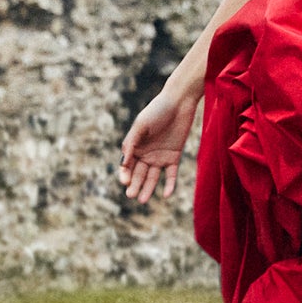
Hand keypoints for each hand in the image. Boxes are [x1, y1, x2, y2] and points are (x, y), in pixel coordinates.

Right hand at [120, 82, 197, 202]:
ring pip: (153, 177)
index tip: (125, 181)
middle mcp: (146, 154)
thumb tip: (123, 163)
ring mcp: (160, 156)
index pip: (127, 165)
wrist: (179, 102)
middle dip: (134, 185)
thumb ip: (131, 143)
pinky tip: (166, 195)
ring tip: (143, 200)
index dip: (125, 174)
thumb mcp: (141, 125)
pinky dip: (169, 185)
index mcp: (135, 146)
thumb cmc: (157, 111)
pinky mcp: (174, 157)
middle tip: (132, 196)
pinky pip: (171, 174)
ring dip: (148, 188)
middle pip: (138, 173)